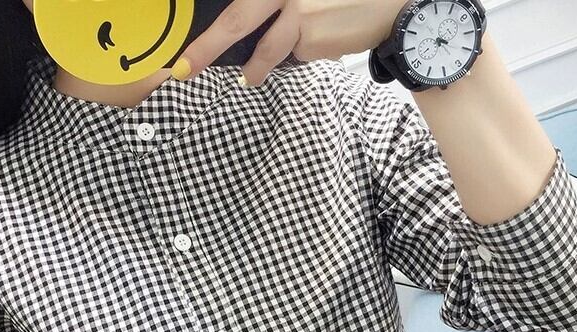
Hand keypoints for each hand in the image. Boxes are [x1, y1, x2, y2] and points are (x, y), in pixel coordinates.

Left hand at [172, 0, 406, 85]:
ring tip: (251, 78)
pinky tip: (320, 43)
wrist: (392, 4)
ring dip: (255, 69)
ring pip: (266, 49)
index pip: (240, 6)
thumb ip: (278, 9)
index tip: (186, 51)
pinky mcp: (312, 36)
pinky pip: (294, 56)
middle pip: (237, 19)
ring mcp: (298, 10)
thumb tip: (247, 35)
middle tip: (184, 69)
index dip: (212, 31)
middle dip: (207, 47)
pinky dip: (300, 56)